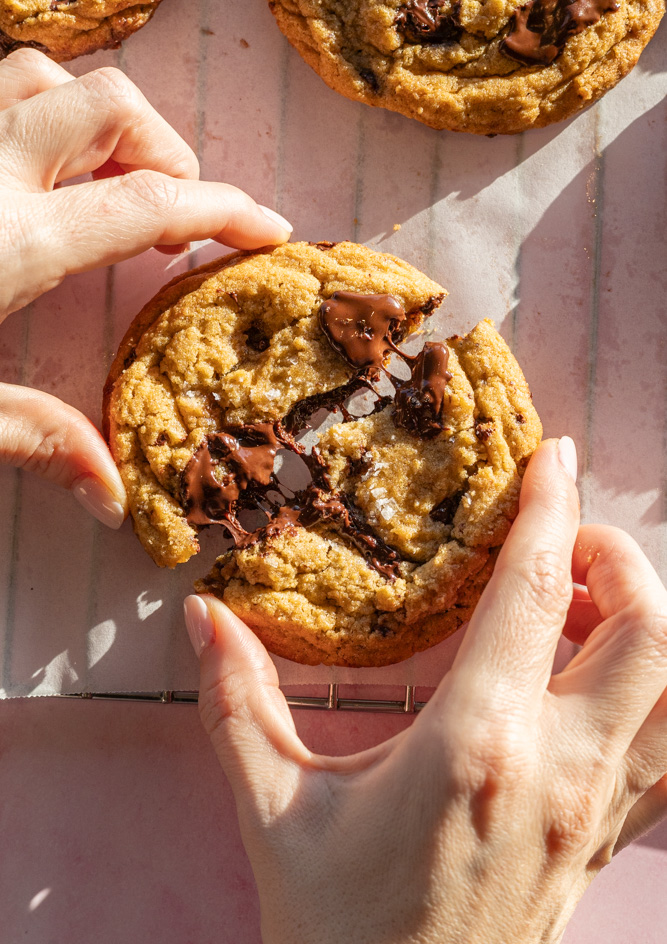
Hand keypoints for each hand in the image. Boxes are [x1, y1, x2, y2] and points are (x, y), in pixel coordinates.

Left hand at [0, 49, 291, 527]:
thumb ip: (32, 439)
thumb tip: (110, 497)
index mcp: (7, 242)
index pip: (149, 208)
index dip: (223, 212)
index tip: (269, 229)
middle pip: (107, 103)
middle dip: (164, 148)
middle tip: (172, 213)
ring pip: (42, 77)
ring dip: (96, 123)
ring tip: (106, 186)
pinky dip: (34, 119)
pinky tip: (29, 178)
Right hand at [185, 438, 666, 943]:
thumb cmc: (334, 927)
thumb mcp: (272, 804)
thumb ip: (236, 700)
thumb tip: (204, 616)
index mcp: (476, 746)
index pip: (538, 591)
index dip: (551, 506)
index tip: (550, 453)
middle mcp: (558, 772)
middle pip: (650, 629)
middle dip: (618, 559)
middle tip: (559, 544)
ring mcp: (594, 814)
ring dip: (646, 623)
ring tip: (581, 605)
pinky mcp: (603, 844)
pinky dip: (654, 694)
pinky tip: (594, 683)